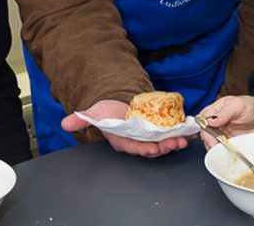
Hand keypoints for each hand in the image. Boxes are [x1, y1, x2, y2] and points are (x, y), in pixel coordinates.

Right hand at [61, 99, 188, 157]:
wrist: (119, 105)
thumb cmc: (107, 112)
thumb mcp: (94, 113)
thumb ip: (81, 118)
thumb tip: (65, 123)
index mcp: (123, 141)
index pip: (134, 147)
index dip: (144, 149)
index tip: (153, 148)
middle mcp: (138, 141)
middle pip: (152, 147)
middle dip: (164, 147)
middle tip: (175, 142)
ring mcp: (150, 136)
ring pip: (163, 142)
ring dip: (175, 141)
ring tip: (184, 138)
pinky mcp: (159, 129)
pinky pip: (171, 133)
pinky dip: (180, 132)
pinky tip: (188, 130)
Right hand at [198, 95, 253, 149]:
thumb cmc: (250, 107)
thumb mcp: (238, 105)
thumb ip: (224, 112)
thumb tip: (211, 120)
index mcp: (214, 111)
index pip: (202, 120)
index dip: (204, 128)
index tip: (211, 135)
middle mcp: (215, 124)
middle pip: (205, 134)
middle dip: (210, 141)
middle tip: (218, 145)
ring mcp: (221, 135)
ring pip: (211, 145)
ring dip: (216, 150)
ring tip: (224, 150)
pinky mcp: (228, 145)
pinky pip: (221, 152)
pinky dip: (223, 155)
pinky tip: (228, 154)